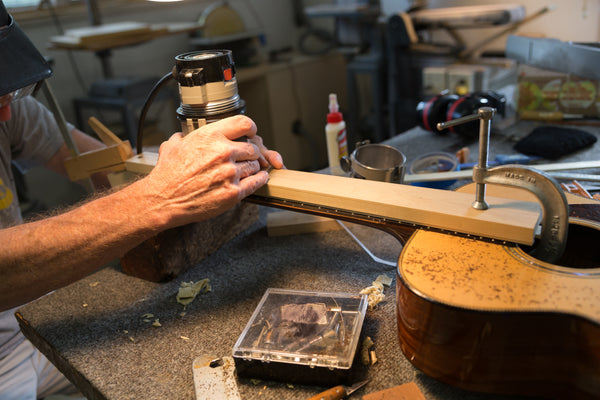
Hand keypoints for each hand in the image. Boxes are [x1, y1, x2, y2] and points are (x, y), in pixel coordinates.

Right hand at [142, 115, 282, 228]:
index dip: (250, 128)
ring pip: (254, 165)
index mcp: (210, 136)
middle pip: (252, 148)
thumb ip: (182, 137)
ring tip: (244, 170)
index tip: (251, 133)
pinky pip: (256, 182)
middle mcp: (223, 152)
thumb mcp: (172, 146)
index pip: (243, 124)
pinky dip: (259, 179)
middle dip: (249, 153)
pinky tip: (257, 178)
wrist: (163, 200)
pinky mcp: (233, 192)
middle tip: (245, 157)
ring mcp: (230, 173)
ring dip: (251, 167)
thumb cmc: (167, 175)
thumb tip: (182, 136)